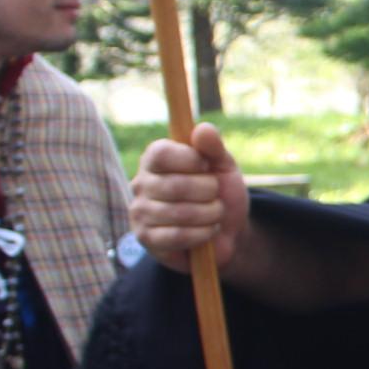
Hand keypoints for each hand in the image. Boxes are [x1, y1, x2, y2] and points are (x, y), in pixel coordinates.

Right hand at [129, 123, 246, 270]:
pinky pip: (177, 236)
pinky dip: (202, 234)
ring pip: (180, 213)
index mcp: (155, 159)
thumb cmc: (220, 192)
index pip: (161, 153)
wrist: (228, 231)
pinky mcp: (147, 239)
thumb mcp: (223, 166)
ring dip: (210, 214)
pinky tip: (207, 231)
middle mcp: (141, 183)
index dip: (190, 160)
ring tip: (214, 213)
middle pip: (175, 185)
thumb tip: (203, 129)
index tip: (207, 166)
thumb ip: (213, 147)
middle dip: (209, 192)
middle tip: (215, 195)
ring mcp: (140, 212)